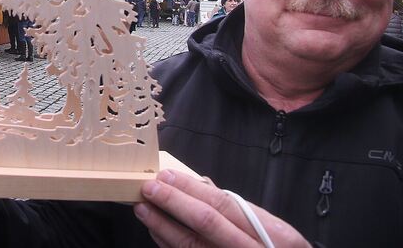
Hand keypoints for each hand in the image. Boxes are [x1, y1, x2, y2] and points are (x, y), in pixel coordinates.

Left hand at [134, 169, 310, 247]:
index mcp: (271, 232)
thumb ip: (239, 209)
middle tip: (148, 188)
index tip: (166, 176)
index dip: (190, 189)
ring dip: (162, 225)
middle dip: (173, 203)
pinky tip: (156, 231)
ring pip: (192, 245)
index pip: (222, 204)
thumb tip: (202, 184)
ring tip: (143, 208)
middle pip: (206, 223)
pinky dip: (168, 244)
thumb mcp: (274, 229)